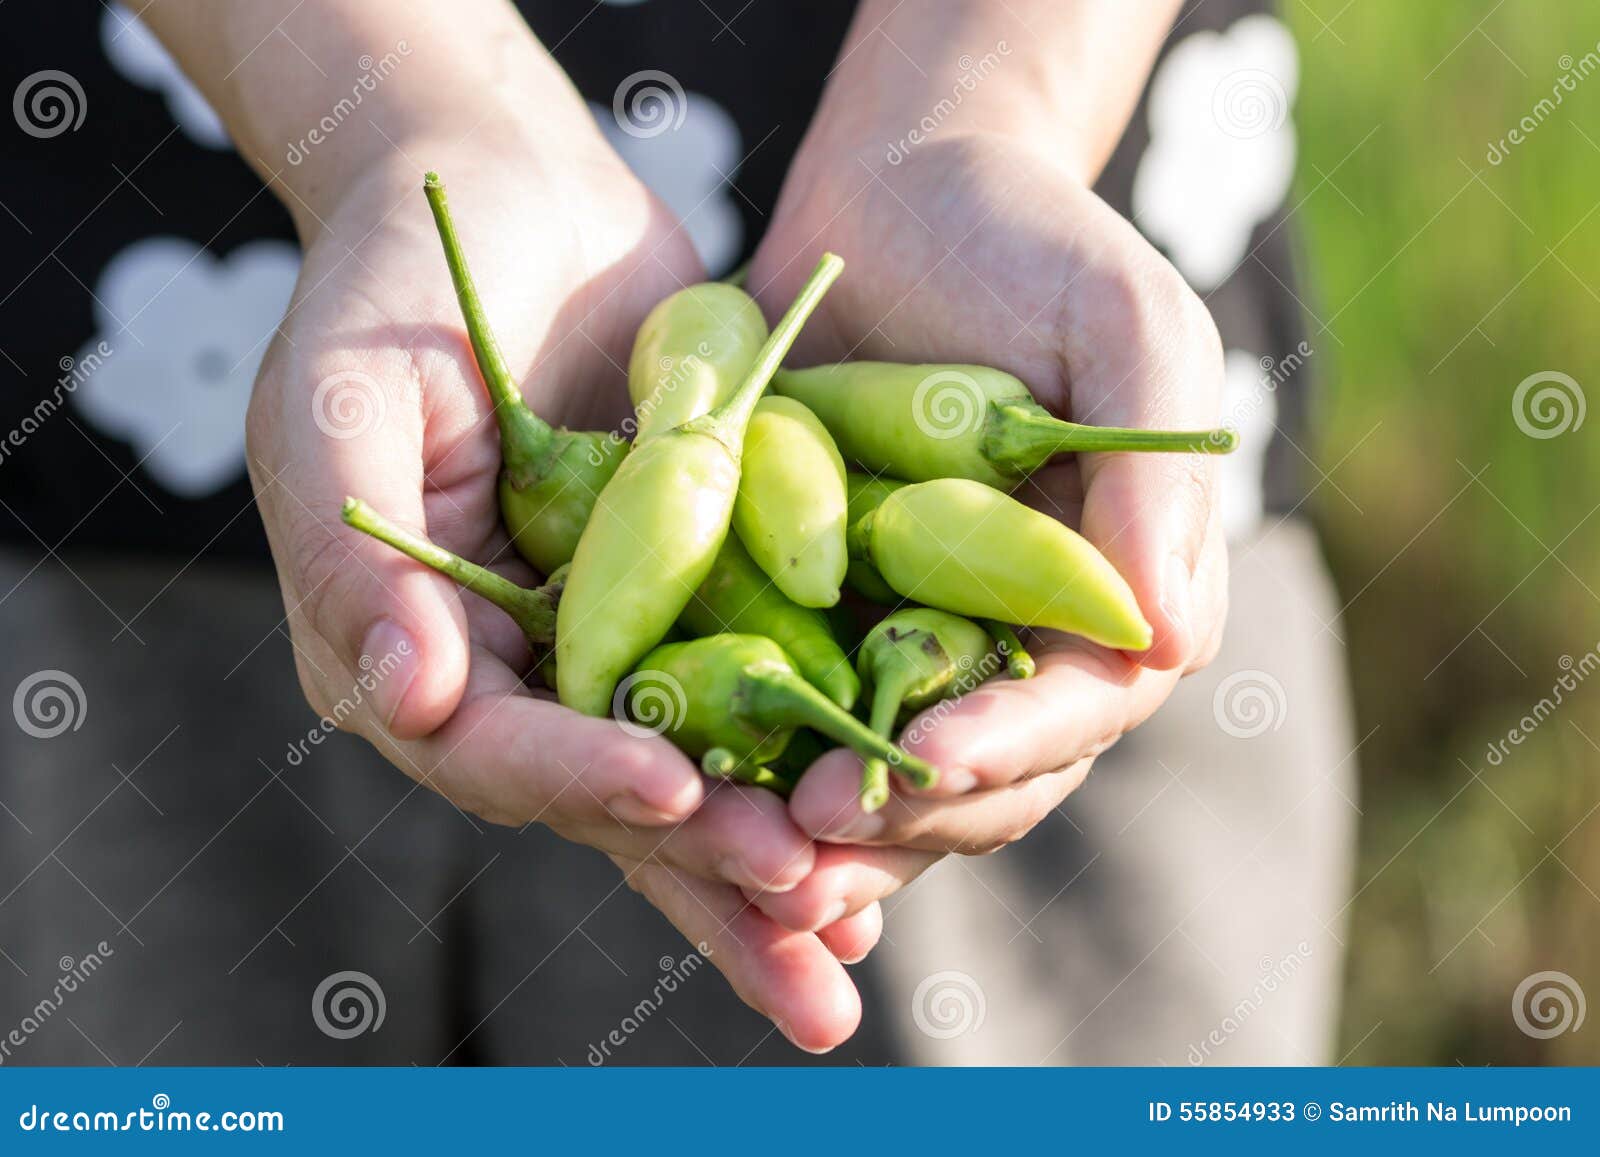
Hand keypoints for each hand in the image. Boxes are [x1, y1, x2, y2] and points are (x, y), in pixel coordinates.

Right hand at [245, 140, 866, 1050]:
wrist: (504, 194)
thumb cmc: (388, 284)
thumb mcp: (342, 399)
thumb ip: (353, 558)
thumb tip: (404, 701)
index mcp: (406, 650)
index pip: (490, 746)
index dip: (577, 776)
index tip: (673, 792)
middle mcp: (510, 672)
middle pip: (605, 796)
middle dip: (704, 865)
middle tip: (808, 923)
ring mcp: (607, 641)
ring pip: (692, 772)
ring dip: (767, 864)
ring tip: (850, 943)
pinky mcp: (694, 598)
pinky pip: (753, 693)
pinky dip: (807, 758)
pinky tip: (881, 827)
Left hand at [744, 132, 1227, 878]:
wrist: (899, 196)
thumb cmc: (1031, 245)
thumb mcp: (1122, 329)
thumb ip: (1153, 478)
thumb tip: (1167, 641)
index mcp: (1110, 598)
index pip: (1073, 708)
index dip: (1006, 750)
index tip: (924, 763)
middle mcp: (1014, 644)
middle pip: (975, 780)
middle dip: (897, 823)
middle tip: (804, 851)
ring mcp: (909, 640)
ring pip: (877, 776)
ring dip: (817, 838)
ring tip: (747, 868)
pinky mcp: (814, 621)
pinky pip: (784, 716)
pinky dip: (747, 768)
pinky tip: (690, 803)